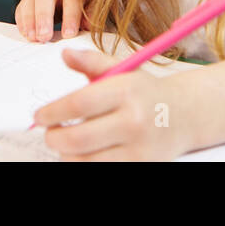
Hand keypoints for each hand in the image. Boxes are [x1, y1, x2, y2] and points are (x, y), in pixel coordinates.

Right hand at [16, 0, 90, 40]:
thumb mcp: (93, 3)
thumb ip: (91, 14)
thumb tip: (87, 26)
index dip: (70, 16)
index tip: (69, 35)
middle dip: (43, 17)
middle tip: (44, 36)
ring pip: (30, 0)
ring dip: (29, 20)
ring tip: (32, 38)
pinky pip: (21, 7)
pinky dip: (22, 21)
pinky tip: (25, 33)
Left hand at [33, 49, 189, 160]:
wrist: (185, 115)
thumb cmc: (145, 92)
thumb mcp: (123, 70)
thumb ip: (91, 62)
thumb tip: (64, 54)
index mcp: (126, 90)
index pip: (79, 103)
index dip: (52, 112)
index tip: (39, 116)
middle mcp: (134, 121)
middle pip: (78, 139)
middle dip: (54, 138)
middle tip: (49, 134)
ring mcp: (139, 149)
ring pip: (86, 161)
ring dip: (67, 155)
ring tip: (66, 145)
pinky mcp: (141, 167)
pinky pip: (102, 171)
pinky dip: (85, 164)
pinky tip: (83, 154)